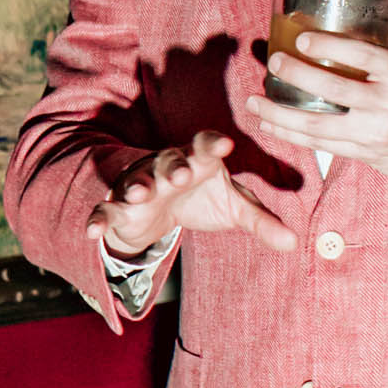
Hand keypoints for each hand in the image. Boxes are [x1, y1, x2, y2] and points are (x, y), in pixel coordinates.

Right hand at [87, 131, 297, 258]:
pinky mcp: (119, 208)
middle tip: (181, 174)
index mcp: (198, 160)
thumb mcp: (234, 209)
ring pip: (135, 181)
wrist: (162, 207)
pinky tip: (92, 233)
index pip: (205, 145)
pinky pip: (106, 211)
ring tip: (139, 194)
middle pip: (168, 161)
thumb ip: (262, 223)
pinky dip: (98, 220)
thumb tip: (295, 244)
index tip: (225, 144)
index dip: (213, 143)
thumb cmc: (203, 198)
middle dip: (173, 167)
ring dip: (136, 186)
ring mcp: (140, 185)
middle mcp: (166, 167)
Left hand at [246, 34, 387, 181]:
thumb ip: (385, 57)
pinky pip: (322, 145)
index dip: (329, 46)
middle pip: (332, 89)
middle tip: (273, 63)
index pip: (361, 55)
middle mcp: (387, 105)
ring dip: (280, 115)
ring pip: (317, 126)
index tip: (303, 40)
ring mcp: (375, 134)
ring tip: (256, 104)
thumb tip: (344, 40)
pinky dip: (294, 135)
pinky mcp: (367, 155)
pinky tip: (273, 127)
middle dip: (296, 75)